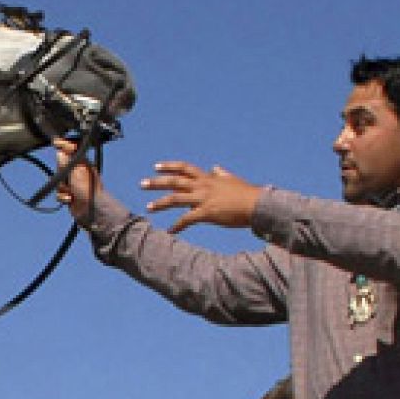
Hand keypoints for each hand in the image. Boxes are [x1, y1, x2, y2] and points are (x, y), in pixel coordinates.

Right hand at [52, 137, 103, 221]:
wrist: (92, 211)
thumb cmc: (89, 191)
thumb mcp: (77, 173)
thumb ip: (67, 162)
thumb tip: (60, 151)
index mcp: (83, 164)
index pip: (72, 149)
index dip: (64, 145)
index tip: (56, 143)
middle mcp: (78, 172)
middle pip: (62, 166)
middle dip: (61, 173)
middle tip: (68, 178)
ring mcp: (74, 184)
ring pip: (59, 181)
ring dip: (62, 188)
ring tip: (71, 192)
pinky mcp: (70, 194)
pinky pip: (60, 192)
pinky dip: (63, 196)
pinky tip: (70, 199)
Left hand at [142, 160, 260, 232]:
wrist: (257, 204)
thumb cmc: (247, 194)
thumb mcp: (232, 179)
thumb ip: (221, 174)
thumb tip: (215, 167)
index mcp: (208, 178)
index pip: (185, 168)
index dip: (170, 166)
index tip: (156, 167)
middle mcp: (203, 186)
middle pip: (175, 181)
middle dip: (157, 182)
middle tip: (142, 184)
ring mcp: (204, 199)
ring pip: (176, 198)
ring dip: (160, 203)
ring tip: (148, 208)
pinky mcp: (207, 213)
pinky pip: (187, 219)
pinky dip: (177, 226)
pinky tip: (169, 232)